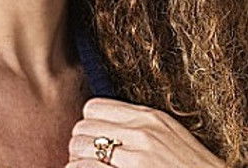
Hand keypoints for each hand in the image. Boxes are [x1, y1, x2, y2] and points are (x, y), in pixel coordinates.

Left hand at [66, 97, 224, 166]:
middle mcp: (141, 132)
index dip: (88, 125)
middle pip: (83, 128)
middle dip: (79, 145)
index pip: (93, 107)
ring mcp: (137, 157)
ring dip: (77, 160)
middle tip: (85, 159)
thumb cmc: (192, 167)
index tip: (92, 139)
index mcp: (148, 116)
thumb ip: (140, 125)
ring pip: (80, 149)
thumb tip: (108, 126)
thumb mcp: (168, 134)